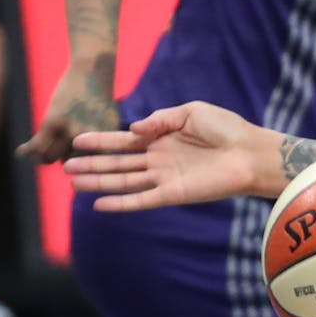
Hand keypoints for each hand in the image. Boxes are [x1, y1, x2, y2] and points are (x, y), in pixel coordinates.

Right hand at [16, 58, 118, 162]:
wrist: (92, 68)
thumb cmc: (99, 97)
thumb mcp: (106, 120)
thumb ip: (95, 143)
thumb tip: (79, 164)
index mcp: (108, 140)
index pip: (91, 166)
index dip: (82, 166)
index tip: (76, 167)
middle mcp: (91, 136)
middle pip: (71, 164)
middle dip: (64, 161)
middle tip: (56, 156)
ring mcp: (72, 129)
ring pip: (50, 157)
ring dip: (43, 156)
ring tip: (38, 154)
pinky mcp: (53, 121)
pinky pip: (37, 145)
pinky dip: (27, 150)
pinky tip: (21, 151)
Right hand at [62, 101, 263, 210]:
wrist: (250, 152)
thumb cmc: (226, 129)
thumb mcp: (191, 112)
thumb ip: (160, 119)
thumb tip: (133, 130)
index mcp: (163, 138)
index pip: (124, 141)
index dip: (101, 141)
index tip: (78, 140)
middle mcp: (159, 159)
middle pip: (118, 163)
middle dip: (92, 165)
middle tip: (65, 166)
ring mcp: (165, 177)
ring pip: (124, 181)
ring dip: (99, 182)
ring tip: (73, 181)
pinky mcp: (173, 194)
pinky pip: (142, 200)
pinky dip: (121, 203)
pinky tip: (99, 204)